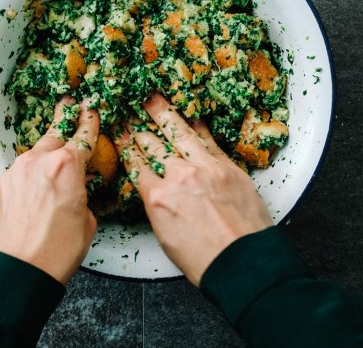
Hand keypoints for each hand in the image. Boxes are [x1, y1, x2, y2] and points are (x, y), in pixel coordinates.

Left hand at [0, 97, 97, 284]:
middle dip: (65, 121)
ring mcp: (17, 171)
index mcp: (66, 165)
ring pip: (37, 151)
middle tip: (71, 106)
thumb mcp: (87, 219)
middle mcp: (39, 161)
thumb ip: (82, 192)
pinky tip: (38, 186)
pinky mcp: (3, 184)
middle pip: (56, 132)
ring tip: (55, 160)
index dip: (89, 120)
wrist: (21, 270)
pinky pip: (22, 170)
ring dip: (47, 152)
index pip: (82, 134)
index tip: (91, 109)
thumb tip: (77, 188)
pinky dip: (32, 172)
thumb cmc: (57, 250)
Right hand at [114, 94, 272, 285]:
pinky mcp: (229, 167)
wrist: (243, 263)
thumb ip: (158, 207)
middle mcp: (179, 177)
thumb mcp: (165, 236)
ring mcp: (206, 168)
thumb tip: (157, 191)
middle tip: (129, 110)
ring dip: (164, 113)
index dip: (125, 146)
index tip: (119, 133)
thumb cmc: (205, 261)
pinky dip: (198, 127)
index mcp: (158, 197)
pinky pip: (209, 141)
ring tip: (153, 99)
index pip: (136, 164)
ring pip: (180, 133)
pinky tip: (191, 117)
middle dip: (139, 126)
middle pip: (153, 144)